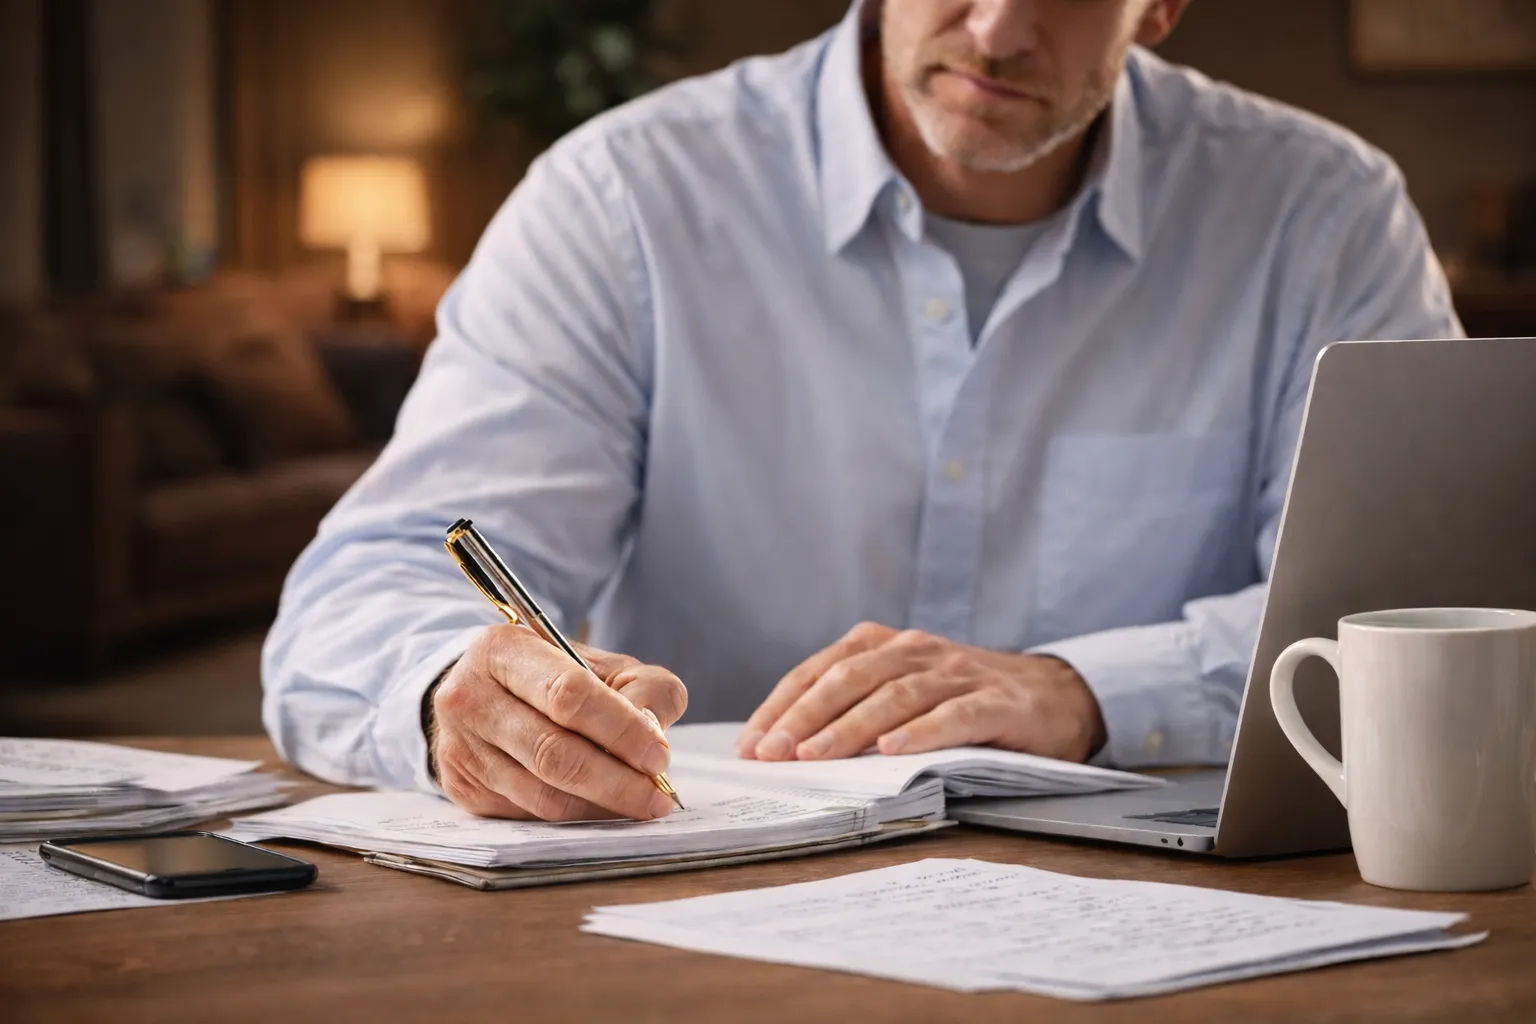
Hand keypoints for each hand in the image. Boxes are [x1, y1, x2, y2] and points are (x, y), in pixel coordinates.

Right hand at [428, 624, 687, 820]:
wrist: (486, 695)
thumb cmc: (556, 679)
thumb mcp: (604, 665)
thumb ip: (643, 688)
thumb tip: (653, 734)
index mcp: (503, 650)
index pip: (568, 694)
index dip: (619, 729)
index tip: (659, 755)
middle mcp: (469, 696)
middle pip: (552, 751)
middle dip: (615, 780)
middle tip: (656, 796)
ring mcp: (460, 747)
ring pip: (541, 793)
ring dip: (599, 806)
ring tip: (638, 804)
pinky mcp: (463, 788)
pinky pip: (529, 814)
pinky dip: (575, 816)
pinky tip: (601, 808)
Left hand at [736, 622, 1105, 762]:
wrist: (1057, 696)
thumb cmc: (965, 702)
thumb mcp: (906, 694)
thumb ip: (857, 709)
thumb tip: (787, 749)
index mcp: (886, 646)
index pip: (821, 671)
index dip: (782, 706)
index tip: (749, 744)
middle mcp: (917, 651)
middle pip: (850, 678)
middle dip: (804, 717)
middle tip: (771, 753)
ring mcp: (959, 674)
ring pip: (894, 696)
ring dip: (850, 726)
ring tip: (816, 755)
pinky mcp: (998, 704)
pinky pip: (954, 716)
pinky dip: (921, 732)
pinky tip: (893, 751)